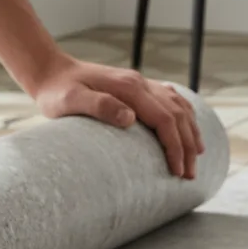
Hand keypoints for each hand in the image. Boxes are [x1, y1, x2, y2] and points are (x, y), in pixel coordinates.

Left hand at [26, 54, 204, 179]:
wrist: (51, 72)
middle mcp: (140, 84)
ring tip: (196, 157)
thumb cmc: (57, 92)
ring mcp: (140, 83)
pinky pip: (170, 99)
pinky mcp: (136, 87)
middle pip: (176, 115)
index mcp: (129, 88)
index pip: (164, 119)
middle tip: (189, 175)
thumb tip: (131, 118)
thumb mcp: (71, 101)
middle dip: (187, 146)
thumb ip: (100, 106)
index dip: (174, 146)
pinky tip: (187, 127)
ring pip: (178, 106)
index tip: (177, 171)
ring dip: (190, 131)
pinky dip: (183, 115)